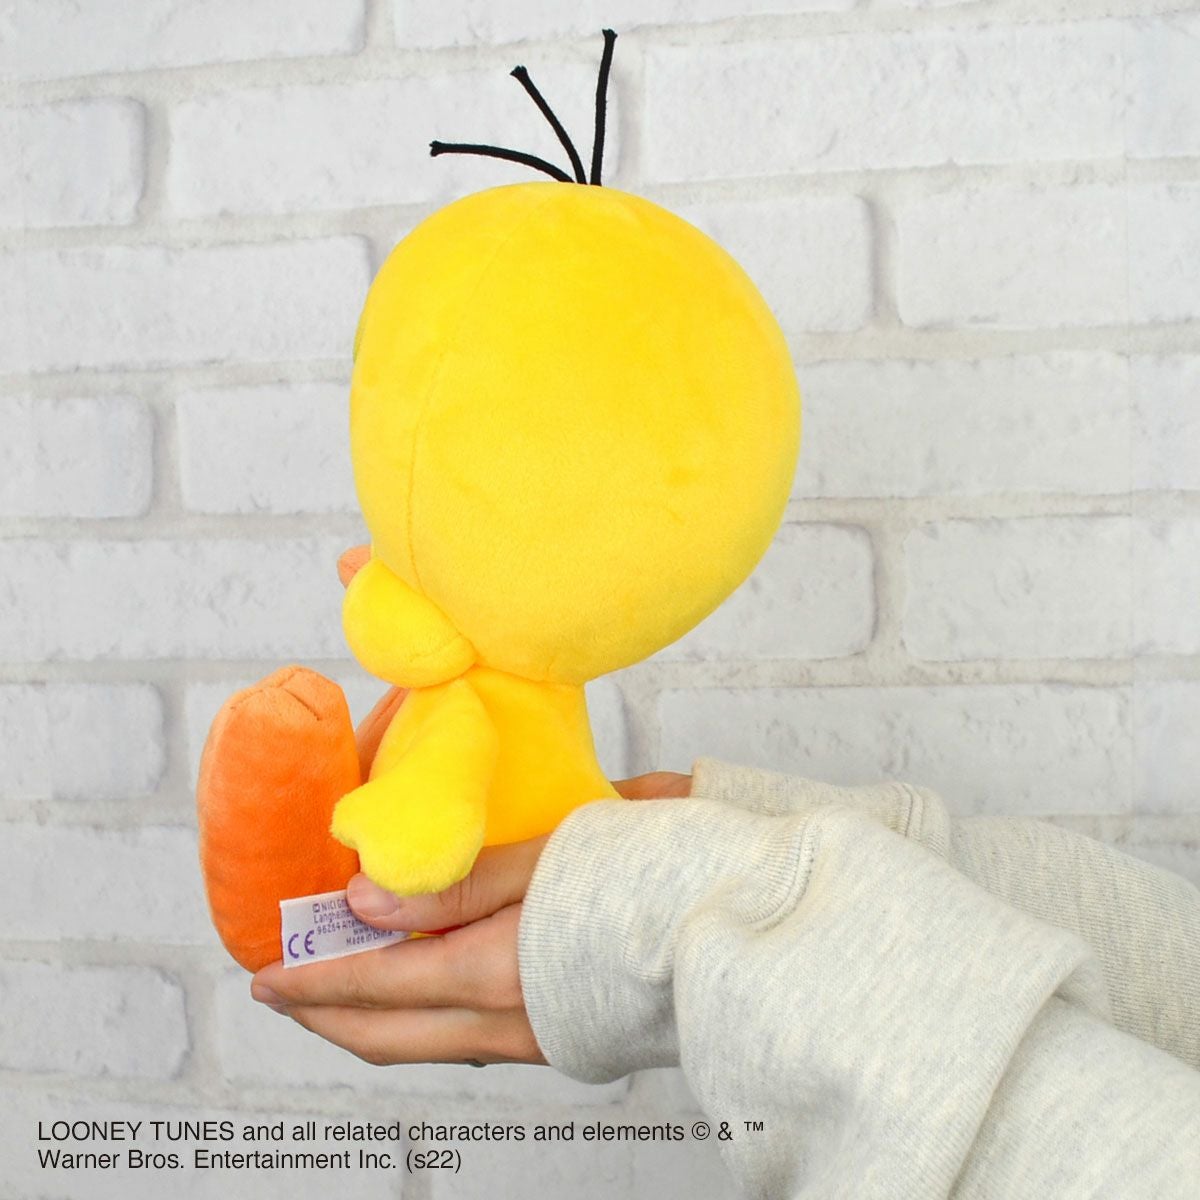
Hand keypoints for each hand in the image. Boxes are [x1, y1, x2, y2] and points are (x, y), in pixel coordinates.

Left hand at [249, 771, 690, 1066]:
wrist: (754, 924)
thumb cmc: (662, 871)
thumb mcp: (554, 852)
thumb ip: (458, 881)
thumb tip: (367, 900)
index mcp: (500, 972)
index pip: (377, 985)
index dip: (314, 981)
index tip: (264, 974)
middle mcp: (510, 1023)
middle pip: (389, 1037)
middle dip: (325, 1015)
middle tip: (281, 990)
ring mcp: (539, 1038)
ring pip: (427, 1044)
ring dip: (372, 1017)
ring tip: (337, 983)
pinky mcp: (564, 1034)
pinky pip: (469, 1038)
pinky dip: (423, 1015)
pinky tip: (419, 979)